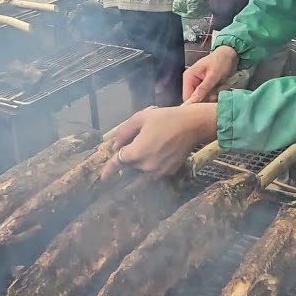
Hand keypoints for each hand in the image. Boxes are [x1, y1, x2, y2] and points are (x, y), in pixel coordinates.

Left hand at [101, 104, 218, 179]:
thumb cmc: (166, 118)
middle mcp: (146, 166)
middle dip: (129, 156)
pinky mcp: (169, 172)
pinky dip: (152, 163)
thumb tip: (116, 145)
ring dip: (140, 161)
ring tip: (151, 143)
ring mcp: (159, 171)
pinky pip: (154, 171)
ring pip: (142, 169)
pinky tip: (161, 149)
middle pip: (130, 165)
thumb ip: (124, 132)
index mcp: (136, 153)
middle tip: (138, 139)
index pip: (117, 162)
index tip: (102, 178)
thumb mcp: (141, 118)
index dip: (108, 170)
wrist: (193, 125)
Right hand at [184, 45, 239, 102]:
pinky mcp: (204, 86)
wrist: (231, 55)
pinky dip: (214, 95)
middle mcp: (191, 81)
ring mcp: (198, 84)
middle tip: (217, 95)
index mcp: (189, 77)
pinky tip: (220, 90)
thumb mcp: (213, 76)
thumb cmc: (222, 61)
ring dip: (211, 98)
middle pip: (194, 99)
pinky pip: (207, 96)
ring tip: (220, 90)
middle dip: (206, 99)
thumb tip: (193, 101)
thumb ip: (203, 89)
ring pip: (202, 99)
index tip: (209, 102)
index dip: (197, 103)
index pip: (187, 97)